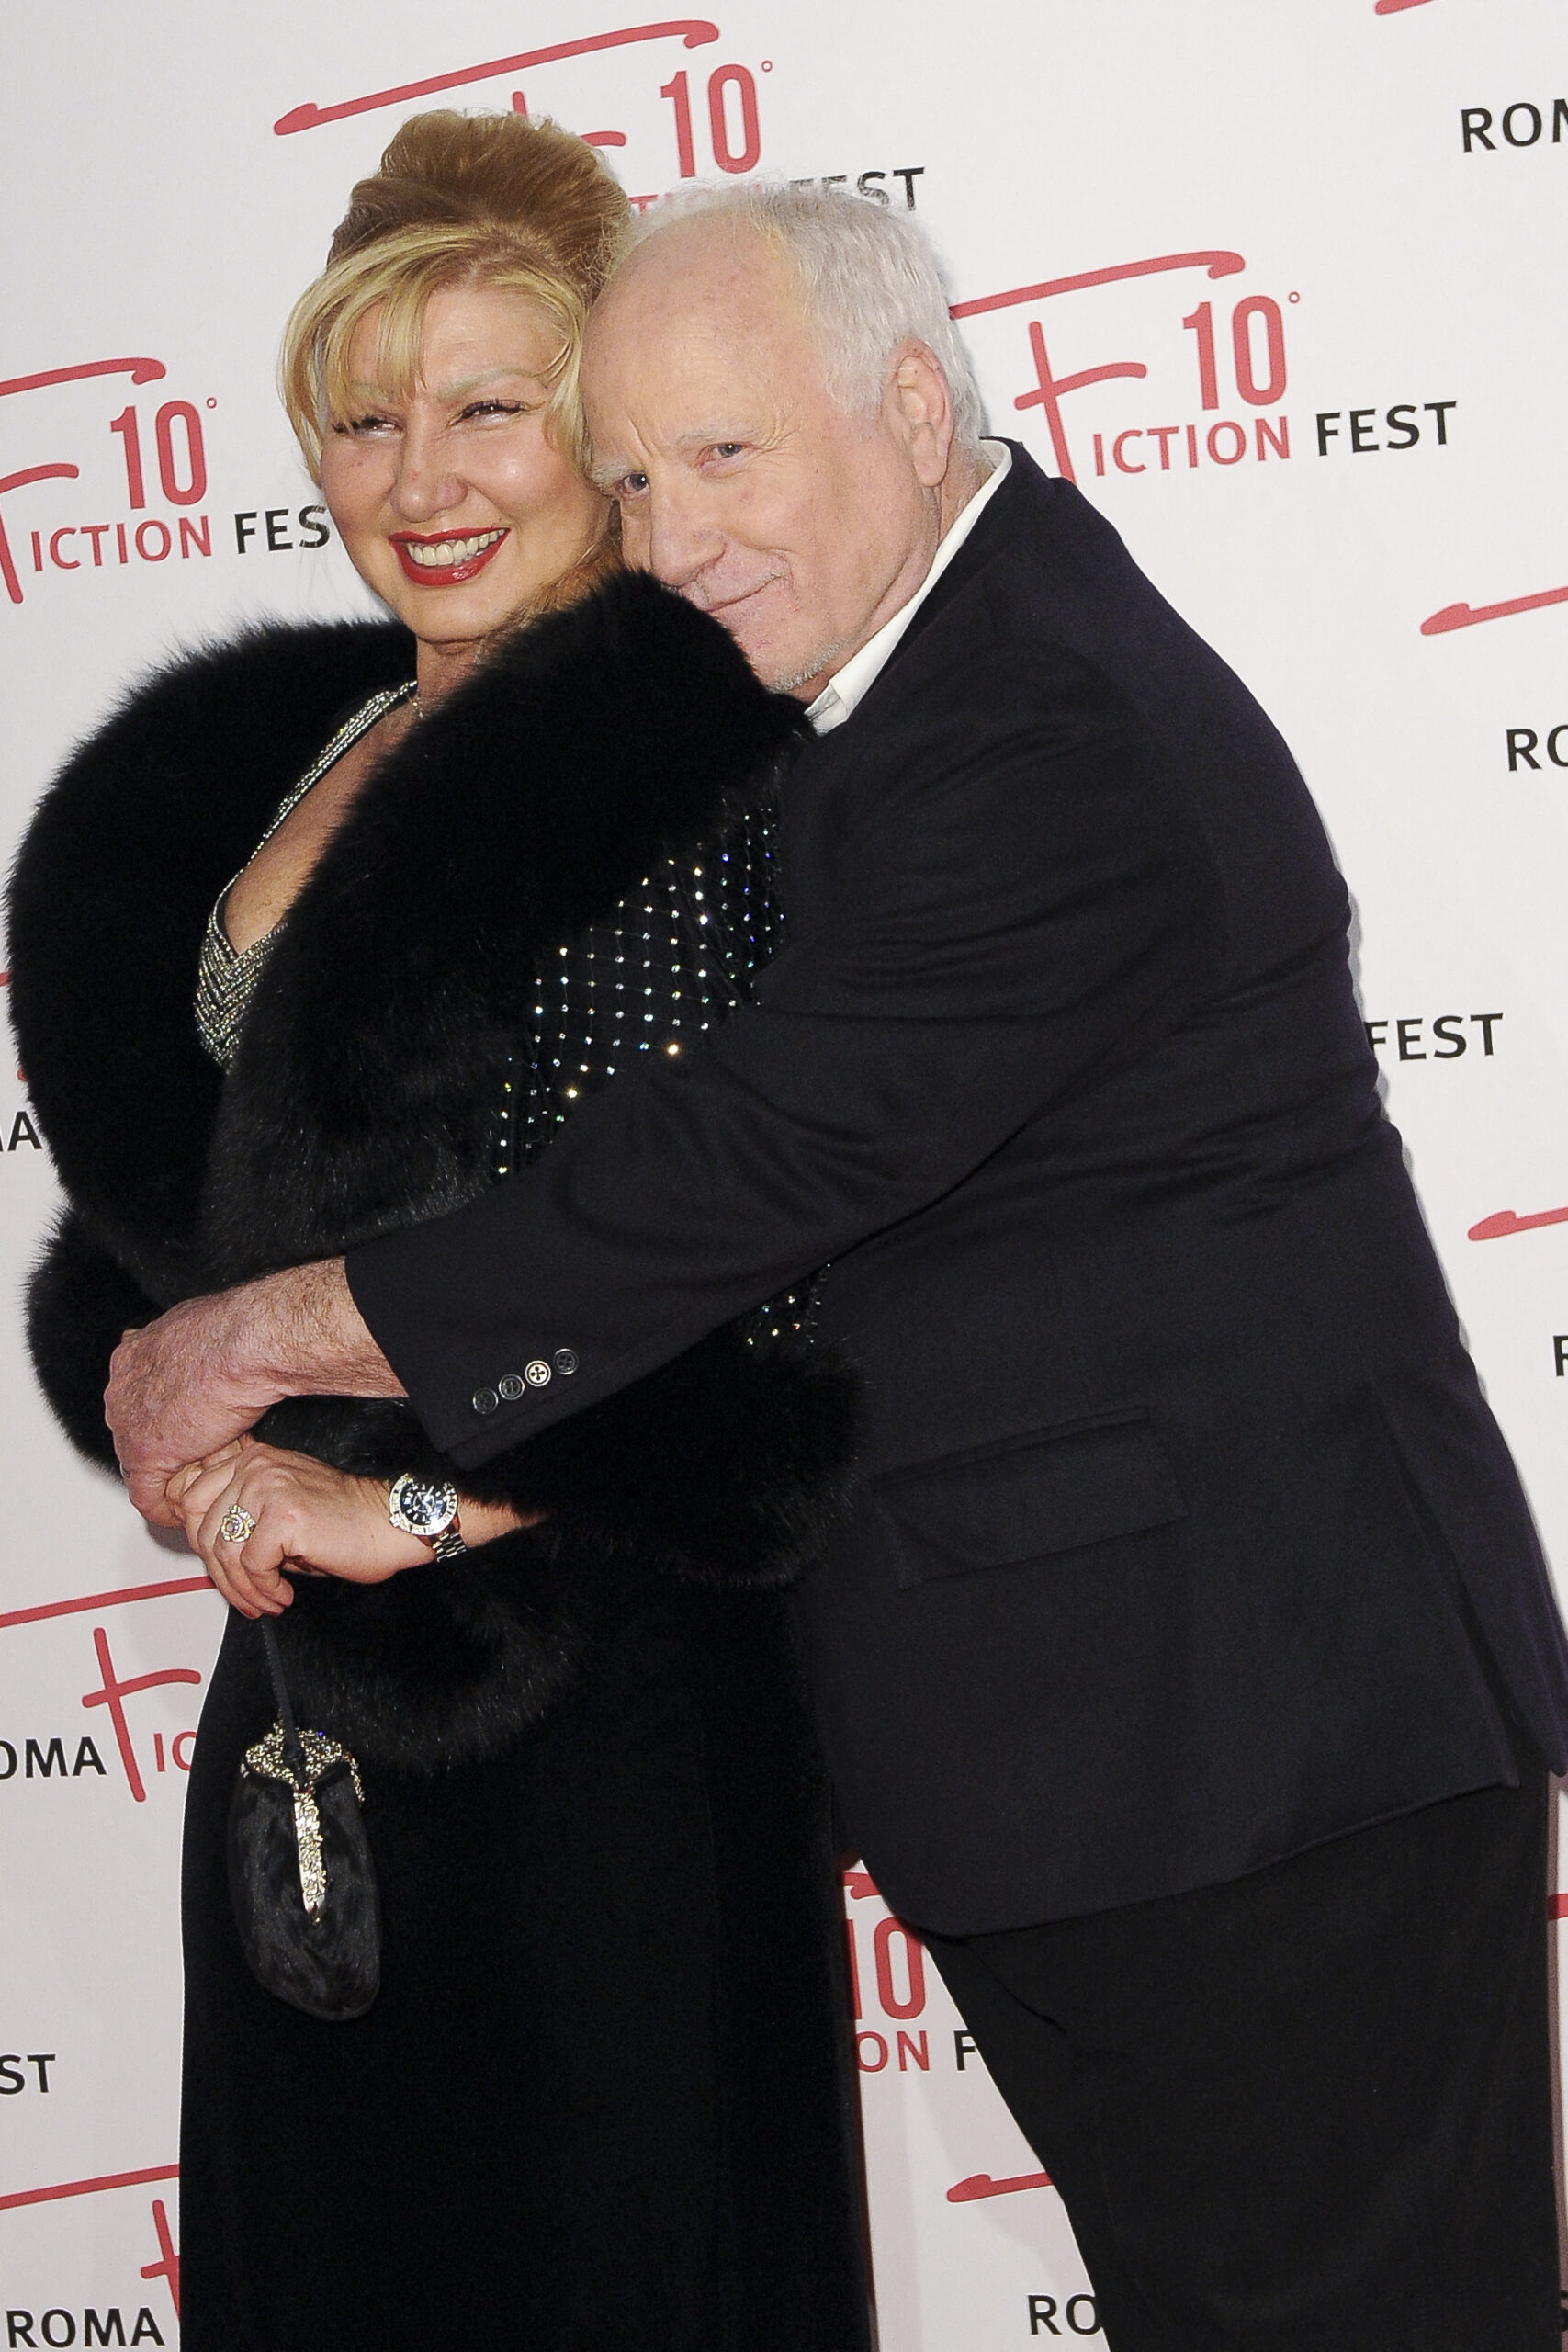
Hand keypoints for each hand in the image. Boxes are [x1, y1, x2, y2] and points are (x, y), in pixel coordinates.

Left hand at [105, 1258, 404, 1527]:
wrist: (250, 1343)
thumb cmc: (242, 1330)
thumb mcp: (207, 1324)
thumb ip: (193, 1342)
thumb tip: (210, 1345)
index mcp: (134, 1356)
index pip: (137, 1402)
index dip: (165, 1423)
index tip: (190, 1436)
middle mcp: (122, 1388)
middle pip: (134, 1434)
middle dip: (165, 1453)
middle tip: (199, 1467)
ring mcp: (128, 1422)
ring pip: (140, 1466)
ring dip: (169, 1480)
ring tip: (200, 1492)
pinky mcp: (145, 1453)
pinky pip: (145, 1495)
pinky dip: (164, 1509)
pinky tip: (185, 1516)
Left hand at [169, 1439, 429, 1617]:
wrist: (391, 1524)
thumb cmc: (345, 1523)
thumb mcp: (283, 1508)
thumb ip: (246, 1516)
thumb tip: (210, 1552)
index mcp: (252, 1460)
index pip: (192, 1500)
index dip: (198, 1544)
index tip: (219, 1572)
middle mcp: (256, 1467)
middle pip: (203, 1529)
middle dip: (219, 1576)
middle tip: (243, 1598)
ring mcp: (268, 1486)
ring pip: (224, 1552)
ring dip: (242, 1590)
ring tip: (266, 1602)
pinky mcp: (284, 1514)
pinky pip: (251, 1565)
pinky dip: (264, 1590)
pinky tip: (283, 1596)